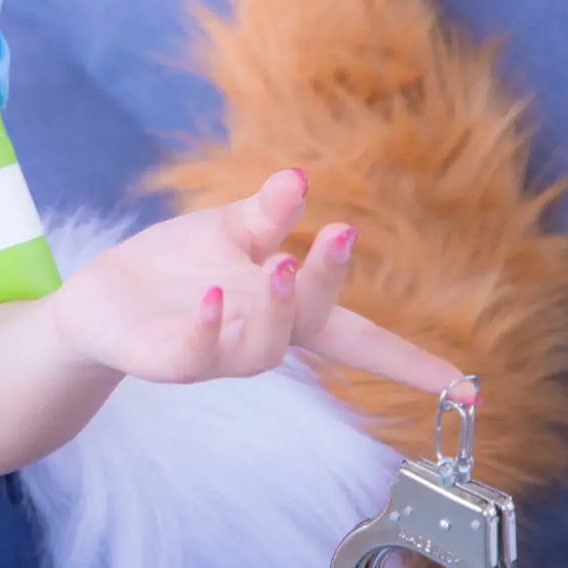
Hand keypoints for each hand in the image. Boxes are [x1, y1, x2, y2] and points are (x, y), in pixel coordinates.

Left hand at [53, 167, 476, 402]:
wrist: (101, 300)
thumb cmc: (177, 268)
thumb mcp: (228, 231)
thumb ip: (266, 213)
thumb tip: (299, 178)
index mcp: (286, 308)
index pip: (360, 338)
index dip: (412, 363)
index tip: (466, 389)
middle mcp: (260, 336)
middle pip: (313, 323)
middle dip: (330, 280)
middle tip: (340, 232)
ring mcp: (217, 354)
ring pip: (262, 349)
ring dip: (278, 307)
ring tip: (280, 263)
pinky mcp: (169, 361)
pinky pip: (196, 355)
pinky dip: (208, 327)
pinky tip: (211, 294)